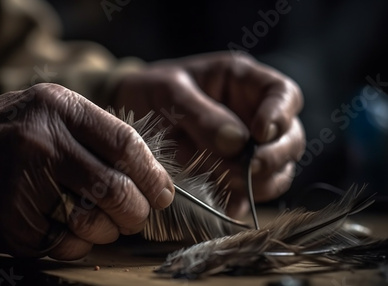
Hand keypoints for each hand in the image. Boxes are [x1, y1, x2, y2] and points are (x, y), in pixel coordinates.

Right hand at [0, 83, 173, 259]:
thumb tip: (150, 175)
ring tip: (103, 223)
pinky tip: (68, 230)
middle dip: (137, 211)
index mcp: (58, 108)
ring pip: (95, 222)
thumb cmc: (7, 135)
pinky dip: (79, 244)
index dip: (153, 174)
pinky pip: (67, 245)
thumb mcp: (48, 111)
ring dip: (109, 230)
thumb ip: (95, 133)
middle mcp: (42, 143)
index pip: (125, 144)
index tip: (163, 194)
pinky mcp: (13, 222)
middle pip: (116, 189)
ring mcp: (24, 184)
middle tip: (137, 216)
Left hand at [113, 52, 304, 217]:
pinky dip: (243, 200)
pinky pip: (251, 191)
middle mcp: (253, 114)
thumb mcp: (170, 92)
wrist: (131, 111)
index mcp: (244, 82)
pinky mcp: (232, 172)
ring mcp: (246, 146)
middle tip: (249, 166)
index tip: (261, 134)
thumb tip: (238, 143)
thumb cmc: (152, 90)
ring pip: (278, 169)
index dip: (281, 115)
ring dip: (262, 181)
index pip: (284, 94)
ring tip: (231, 182)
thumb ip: (201, 114)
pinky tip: (227, 206)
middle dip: (274, 156)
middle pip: (290, 138)